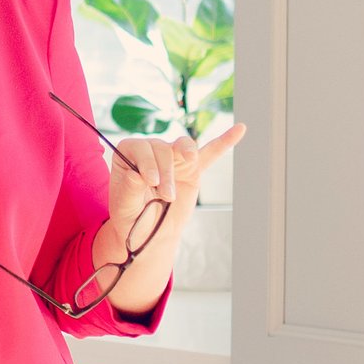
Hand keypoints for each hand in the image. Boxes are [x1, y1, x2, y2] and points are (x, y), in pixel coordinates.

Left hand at [103, 120, 246, 248]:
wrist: (151, 233)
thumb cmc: (132, 218)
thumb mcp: (124, 207)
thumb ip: (129, 190)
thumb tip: (136, 174)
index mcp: (128, 156)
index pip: (139, 147)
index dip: (146, 160)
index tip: (150, 180)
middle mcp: (150, 152)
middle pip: (162, 148)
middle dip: (166, 172)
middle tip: (167, 197)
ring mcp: (173, 159)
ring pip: (182, 146)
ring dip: (186, 157)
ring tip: (189, 164)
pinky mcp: (192, 169)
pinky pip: (210, 153)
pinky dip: (224, 142)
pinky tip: (239, 130)